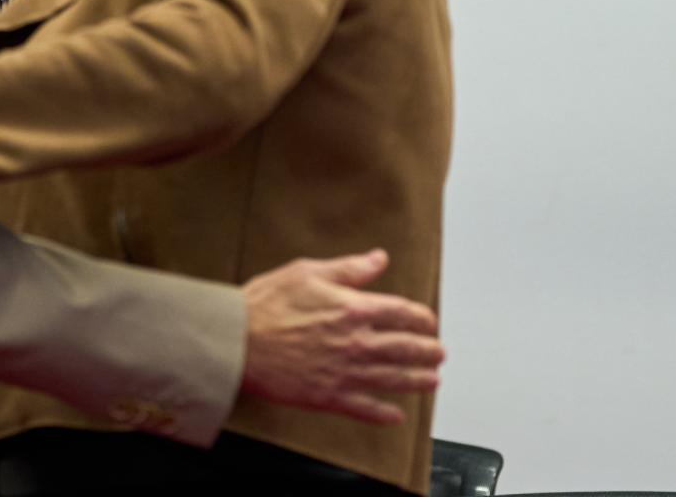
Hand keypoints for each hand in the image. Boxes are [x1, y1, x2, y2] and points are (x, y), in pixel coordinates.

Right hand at [238, 249, 443, 425]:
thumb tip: (378, 259)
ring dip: (418, 381)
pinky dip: (385, 414)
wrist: (236, 341)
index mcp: (353, 308)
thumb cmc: (265, 305)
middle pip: (407, 348)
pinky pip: (366, 408)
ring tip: (432, 381)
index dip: (422, 318)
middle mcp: (356, 342)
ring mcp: (345, 372)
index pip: (403, 313)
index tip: (428, 321)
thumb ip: (348, 268)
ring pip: (395, 379)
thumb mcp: (307, 272)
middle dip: (429, 351)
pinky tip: (396, 416)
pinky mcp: (329, 396)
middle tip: (439, 353)